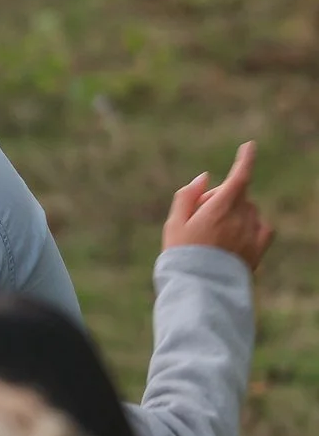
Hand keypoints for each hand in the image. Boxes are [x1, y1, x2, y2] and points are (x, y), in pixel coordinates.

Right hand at [164, 137, 271, 270]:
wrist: (200, 288)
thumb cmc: (182, 255)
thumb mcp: (175, 222)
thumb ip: (188, 195)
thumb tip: (205, 177)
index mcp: (221, 207)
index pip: (239, 176)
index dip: (245, 159)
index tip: (249, 146)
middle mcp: (241, 217)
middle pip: (235, 195)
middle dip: (221, 198)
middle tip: (199, 219)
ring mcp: (252, 232)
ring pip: (248, 210)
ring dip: (235, 213)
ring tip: (214, 235)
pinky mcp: (258, 248)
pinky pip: (262, 227)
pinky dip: (252, 225)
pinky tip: (238, 237)